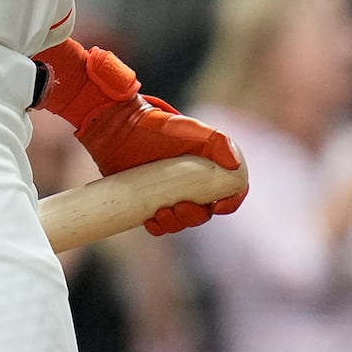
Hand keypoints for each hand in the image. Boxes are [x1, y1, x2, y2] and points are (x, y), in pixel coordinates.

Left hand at [36, 36, 243, 232]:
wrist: (115, 129)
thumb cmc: (153, 124)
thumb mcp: (186, 127)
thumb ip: (215, 140)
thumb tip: (236, 165)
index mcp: (210, 164)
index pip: (232, 189)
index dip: (232, 201)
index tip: (219, 207)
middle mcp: (194, 181)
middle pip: (206, 210)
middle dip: (195, 215)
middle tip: (178, 208)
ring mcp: (172, 192)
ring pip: (184, 220)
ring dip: (176, 223)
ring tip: (159, 214)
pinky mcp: (151, 201)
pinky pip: (161, 224)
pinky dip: (159, 227)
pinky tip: (150, 220)